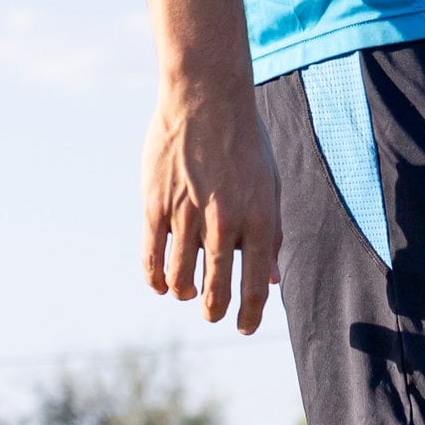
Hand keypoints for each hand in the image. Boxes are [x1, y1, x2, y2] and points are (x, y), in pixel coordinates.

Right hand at [142, 84, 279, 333]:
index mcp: (259, 219)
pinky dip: (155, 278)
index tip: (243, 327)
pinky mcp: (155, 206)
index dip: (248, 315)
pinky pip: (152, 258)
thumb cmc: (244, 141)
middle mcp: (224, 223)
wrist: (207, 98)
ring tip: (187, 290)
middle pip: (216, 292)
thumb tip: (269, 279)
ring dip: (184, 292)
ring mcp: (187, 216)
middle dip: (214, 311)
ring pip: (181, 280)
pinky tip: (160, 282)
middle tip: (212, 313)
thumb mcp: (269, 185)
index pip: (254, 288)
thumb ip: (272, 234)